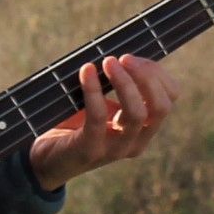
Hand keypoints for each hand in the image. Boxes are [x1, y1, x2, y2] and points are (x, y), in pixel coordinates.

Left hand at [29, 54, 178, 189]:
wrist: (44, 159)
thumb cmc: (74, 125)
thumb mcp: (104, 105)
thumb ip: (118, 86)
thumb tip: (123, 53)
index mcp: (143, 129)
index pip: (169, 99)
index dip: (157, 74)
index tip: (134, 58)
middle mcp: (136, 142)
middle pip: (161, 107)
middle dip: (146, 76)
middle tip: (124, 58)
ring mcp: (115, 150)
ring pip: (137, 114)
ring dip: (124, 82)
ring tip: (108, 62)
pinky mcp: (89, 150)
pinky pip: (98, 117)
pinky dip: (93, 90)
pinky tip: (86, 71)